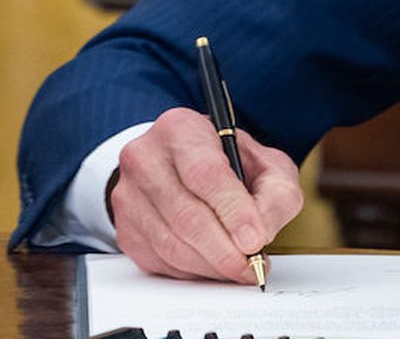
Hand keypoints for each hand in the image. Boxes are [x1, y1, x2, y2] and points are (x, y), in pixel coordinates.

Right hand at [108, 107, 303, 282]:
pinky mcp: (125, 228)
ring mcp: (129, 195)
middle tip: (252, 266)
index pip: (205, 174)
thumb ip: (274, 195)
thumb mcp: (266, 164)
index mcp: (181, 129)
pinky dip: (194, 271)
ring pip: (172, 244)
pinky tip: (214, 265)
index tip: (255, 240)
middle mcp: (146, 158)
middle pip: (186, 215)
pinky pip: (160, 261)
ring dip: (212, 265)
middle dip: (225, 250)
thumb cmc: (228, 163)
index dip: (233, 211)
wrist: (181, 167)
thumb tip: (259, 235)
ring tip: (240, 268)